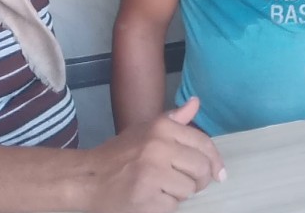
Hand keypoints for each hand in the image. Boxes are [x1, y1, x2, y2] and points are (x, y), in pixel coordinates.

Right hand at [85, 97, 225, 212]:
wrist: (85, 178)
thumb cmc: (118, 154)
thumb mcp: (145, 129)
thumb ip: (174, 119)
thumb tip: (197, 102)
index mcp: (161, 128)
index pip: (203, 144)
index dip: (215, 161)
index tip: (219, 173)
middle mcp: (158, 147)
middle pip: (201, 169)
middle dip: (199, 180)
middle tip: (187, 183)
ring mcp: (151, 174)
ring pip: (188, 189)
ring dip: (179, 194)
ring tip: (161, 188)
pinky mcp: (145, 198)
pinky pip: (173, 206)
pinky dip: (165, 206)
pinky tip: (151, 199)